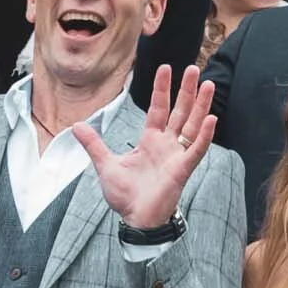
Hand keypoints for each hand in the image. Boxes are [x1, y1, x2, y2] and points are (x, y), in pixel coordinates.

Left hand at [76, 65, 217, 229]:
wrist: (136, 219)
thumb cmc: (126, 196)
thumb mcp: (105, 164)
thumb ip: (94, 144)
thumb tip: (76, 126)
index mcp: (150, 140)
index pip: (158, 108)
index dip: (162, 89)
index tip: (166, 68)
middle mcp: (166, 144)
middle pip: (179, 111)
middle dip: (187, 90)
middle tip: (195, 69)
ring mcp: (177, 156)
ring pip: (192, 125)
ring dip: (201, 106)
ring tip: (209, 85)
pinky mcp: (183, 170)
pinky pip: (196, 150)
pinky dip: (204, 135)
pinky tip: (211, 119)